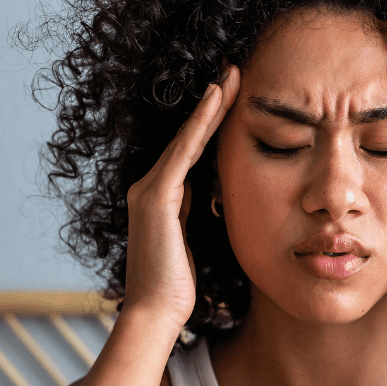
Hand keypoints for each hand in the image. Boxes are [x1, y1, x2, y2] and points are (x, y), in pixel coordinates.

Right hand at [123, 66, 239, 330]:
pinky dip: (201, 124)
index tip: (235, 97)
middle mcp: (152, 187)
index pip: (194, 151)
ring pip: (188, 137)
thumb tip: (215, 197)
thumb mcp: (196, 242)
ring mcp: (150, 189)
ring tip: (232, 76)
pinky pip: (185, 151)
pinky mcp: (156, 197)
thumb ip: (199, 215)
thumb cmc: (180, 286)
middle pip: (190, 137)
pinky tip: (217, 99)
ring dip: (211, 105)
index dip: (213, 123)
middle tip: (235, 72)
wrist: (156, 313)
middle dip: (213, 104)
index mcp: (164, 198)